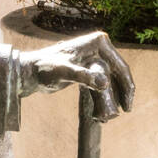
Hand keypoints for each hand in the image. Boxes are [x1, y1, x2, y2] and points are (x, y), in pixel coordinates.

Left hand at [19, 31, 133, 121]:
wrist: (30, 72)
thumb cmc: (43, 69)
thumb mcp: (63, 72)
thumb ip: (82, 76)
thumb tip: (104, 84)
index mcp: (98, 42)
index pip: (119, 65)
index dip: (126, 86)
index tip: (127, 106)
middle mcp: (99, 46)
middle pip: (119, 72)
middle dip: (123, 92)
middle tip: (126, 111)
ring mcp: (95, 56)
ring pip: (112, 78)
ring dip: (114, 96)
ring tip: (112, 115)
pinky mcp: (88, 67)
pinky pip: (103, 82)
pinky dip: (105, 95)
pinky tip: (104, 111)